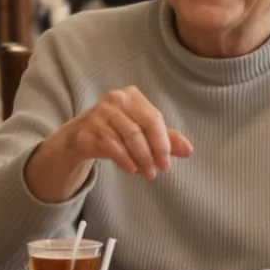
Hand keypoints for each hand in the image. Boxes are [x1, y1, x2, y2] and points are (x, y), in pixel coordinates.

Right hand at [25, 87, 193, 201]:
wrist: (81, 136)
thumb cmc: (117, 130)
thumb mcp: (142, 132)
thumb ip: (166, 139)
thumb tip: (188, 149)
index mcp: (131, 96)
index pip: (154, 118)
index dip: (164, 142)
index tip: (167, 162)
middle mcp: (115, 100)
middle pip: (142, 128)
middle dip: (153, 153)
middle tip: (159, 170)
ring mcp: (99, 114)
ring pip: (128, 138)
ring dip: (141, 159)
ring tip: (147, 173)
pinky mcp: (87, 131)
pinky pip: (111, 147)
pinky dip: (124, 160)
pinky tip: (131, 169)